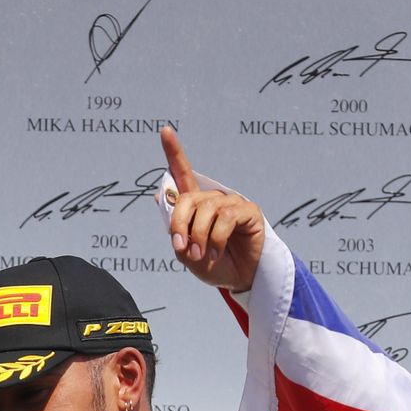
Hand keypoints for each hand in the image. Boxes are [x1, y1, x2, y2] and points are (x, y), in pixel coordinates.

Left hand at [160, 127, 263, 292]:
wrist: (240, 281)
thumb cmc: (214, 266)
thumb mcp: (188, 255)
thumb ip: (176, 233)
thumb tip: (163, 199)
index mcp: (196, 206)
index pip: (183, 174)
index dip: (173, 152)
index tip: (164, 130)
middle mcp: (213, 199)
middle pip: (188, 198)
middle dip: (180, 223)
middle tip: (182, 248)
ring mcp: (231, 203)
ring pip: (207, 209)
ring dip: (199, 236)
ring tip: (202, 256)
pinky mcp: (248, 211)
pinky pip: (226, 217)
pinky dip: (216, 238)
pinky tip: (215, 253)